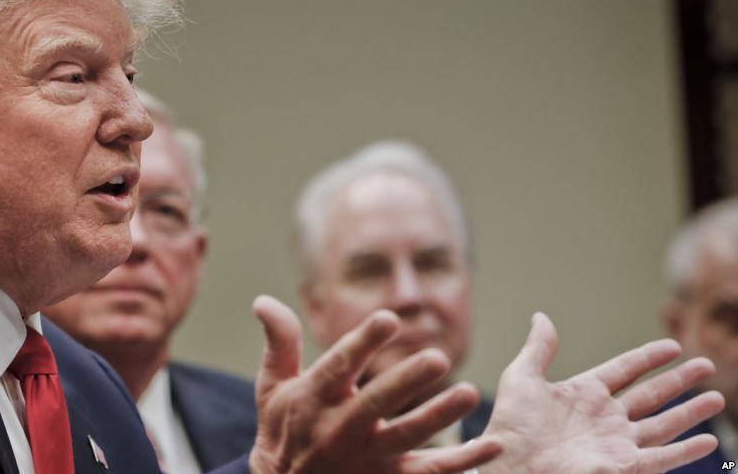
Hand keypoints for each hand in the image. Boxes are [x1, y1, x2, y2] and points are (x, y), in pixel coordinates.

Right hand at [247, 295, 501, 473]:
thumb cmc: (282, 429)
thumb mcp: (272, 386)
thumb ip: (280, 342)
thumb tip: (263, 300)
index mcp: (314, 399)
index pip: (339, 366)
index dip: (362, 343)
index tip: (388, 319)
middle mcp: (339, 429)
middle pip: (375, 404)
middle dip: (406, 382)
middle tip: (438, 358)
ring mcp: (366, 459)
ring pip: (406, 439)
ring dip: (439, 417)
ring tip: (471, 394)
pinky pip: (429, 472)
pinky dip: (463, 461)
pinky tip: (492, 445)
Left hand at [481, 312, 724, 473]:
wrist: (511, 465)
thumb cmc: (511, 426)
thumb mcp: (522, 378)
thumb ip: (538, 349)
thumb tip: (541, 316)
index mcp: (583, 394)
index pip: (624, 370)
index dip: (648, 358)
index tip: (673, 347)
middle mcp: (605, 418)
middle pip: (651, 395)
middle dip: (679, 381)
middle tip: (706, 365)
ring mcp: (616, 443)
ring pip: (663, 424)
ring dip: (691, 412)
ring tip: (717, 398)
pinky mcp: (623, 467)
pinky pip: (661, 457)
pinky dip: (685, 450)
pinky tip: (707, 442)